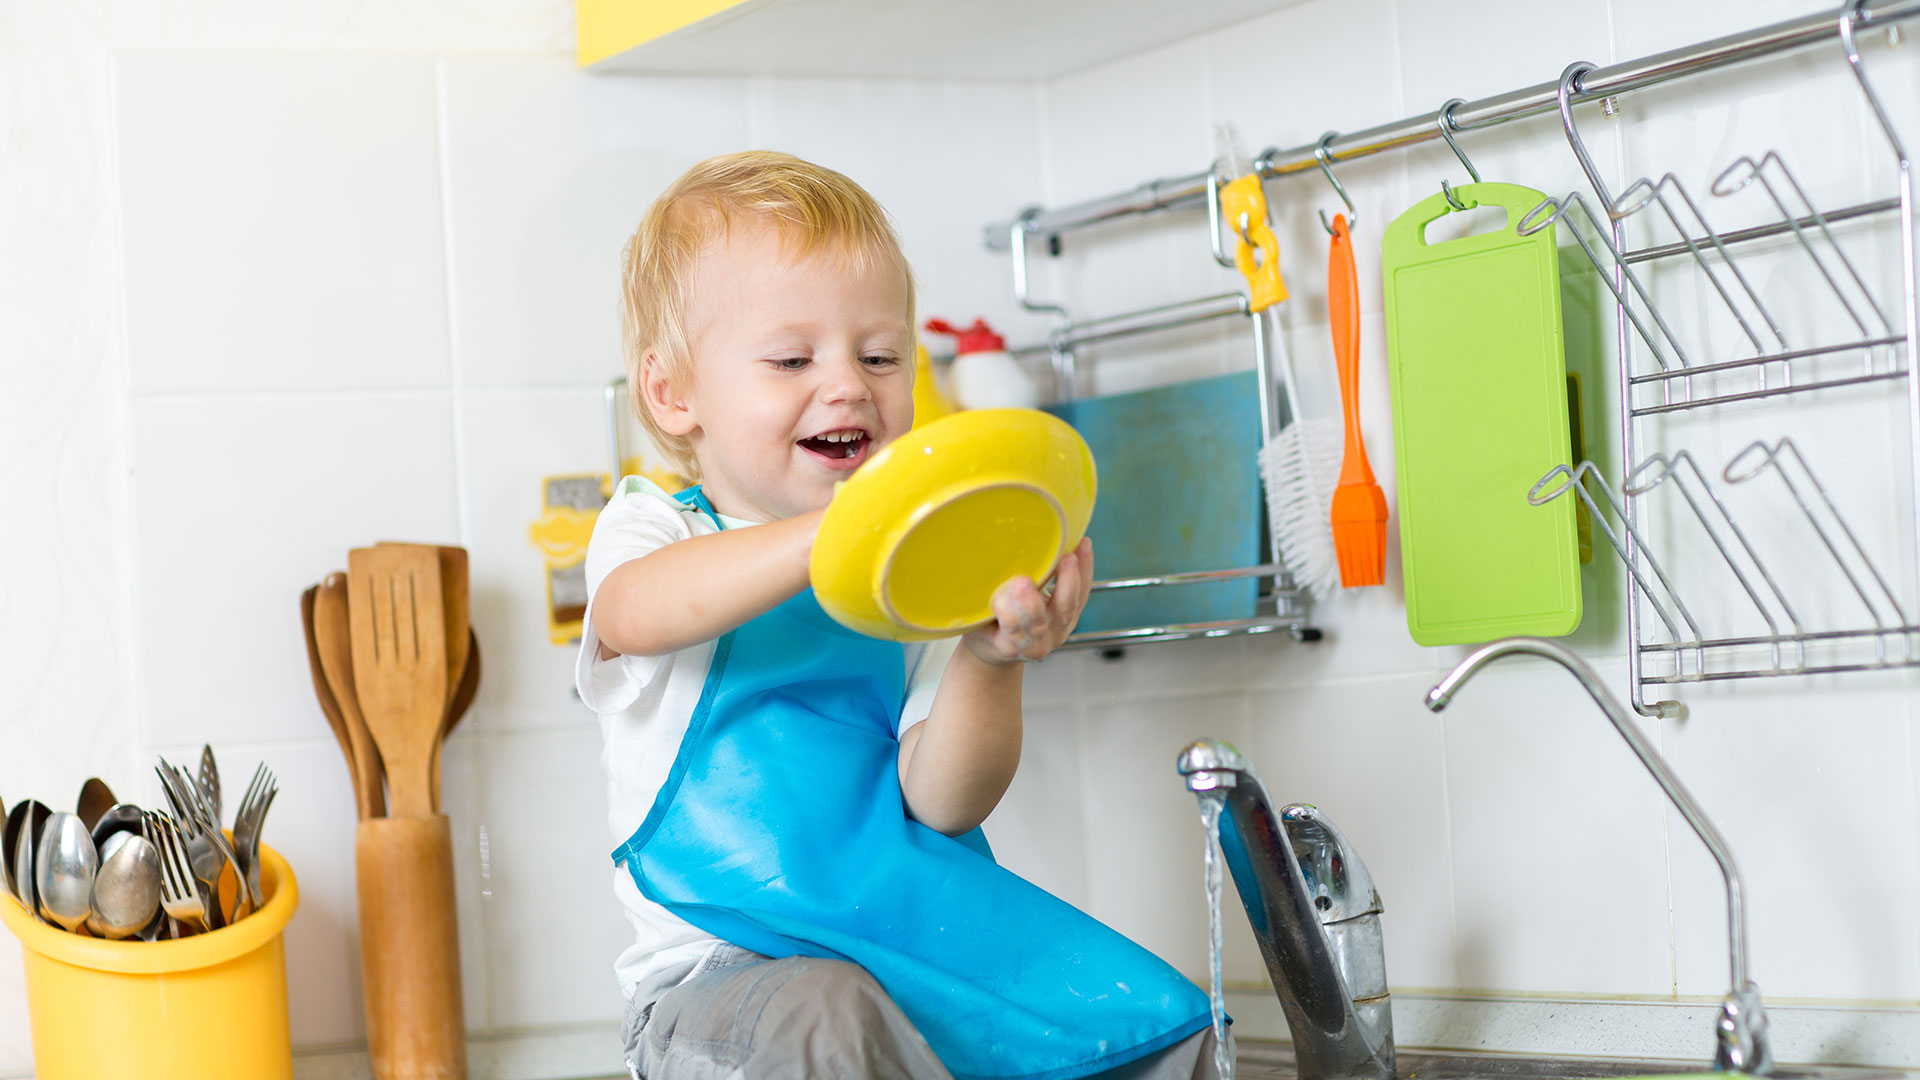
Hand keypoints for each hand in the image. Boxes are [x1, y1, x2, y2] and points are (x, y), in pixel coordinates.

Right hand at [963, 538, 1093, 665]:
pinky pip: (1081, 594)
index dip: (1007, 611)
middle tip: (1026, 579)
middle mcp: (1038, 642)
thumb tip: (970, 566)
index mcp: (1009, 646)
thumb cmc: (984, 628)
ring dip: (1069, 579)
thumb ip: (976, 603)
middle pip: (1041, 621)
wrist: (1001, 648)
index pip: (1011, 629)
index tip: (1001, 592)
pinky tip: (1084, 545)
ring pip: (1067, 606)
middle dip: (1034, 600)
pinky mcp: (1071, 616)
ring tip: (1069, 554)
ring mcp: (1058, 630)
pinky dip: (1083, 570)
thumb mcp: (973, 620)